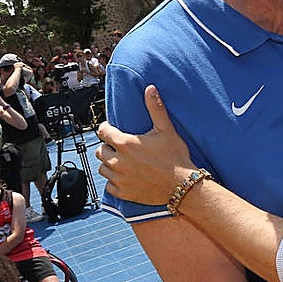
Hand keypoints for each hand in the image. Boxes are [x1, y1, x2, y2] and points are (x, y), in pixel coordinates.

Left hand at [96, 85, 195, 203]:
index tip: (113, 129)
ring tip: (123, 161)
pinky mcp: (123, 192)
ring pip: (103, 168)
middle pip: (100, 150)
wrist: (183, 186)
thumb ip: (155, 108)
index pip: (102, 131)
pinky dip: (114, 181)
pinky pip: (109, 186)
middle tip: (120, 147)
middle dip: (107, 147)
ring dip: (109, 163)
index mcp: (125, 144)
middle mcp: (118, 161)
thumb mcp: (166, 130)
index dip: (107, 128)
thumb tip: (150, 89)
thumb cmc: (175, 158)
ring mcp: (119, 178)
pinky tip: (125, 176)